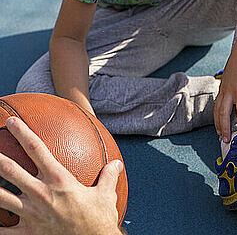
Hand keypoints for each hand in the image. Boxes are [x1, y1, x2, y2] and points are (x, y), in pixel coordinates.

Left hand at [0, 117, 122, 234]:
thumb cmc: (98, 222)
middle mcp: (41, 193)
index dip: (22, 133)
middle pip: (10, 170)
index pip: (37, 149)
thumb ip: (108, 177)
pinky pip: (4, 230)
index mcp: (58, 179)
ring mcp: (31, 214)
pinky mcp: (27, 234)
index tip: (11, 122)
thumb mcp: (106, 196)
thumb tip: (117, 164)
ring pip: (1, 197)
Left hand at [214, 33, 236, 142]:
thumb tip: (228, 96)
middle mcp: (229, 90)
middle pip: (224, 112)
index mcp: (223, 89)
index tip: (219, 133)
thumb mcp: (228, 77)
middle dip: (224, 128)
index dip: (217, 122)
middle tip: (227, 140)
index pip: (217, 109)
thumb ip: (228, 88)